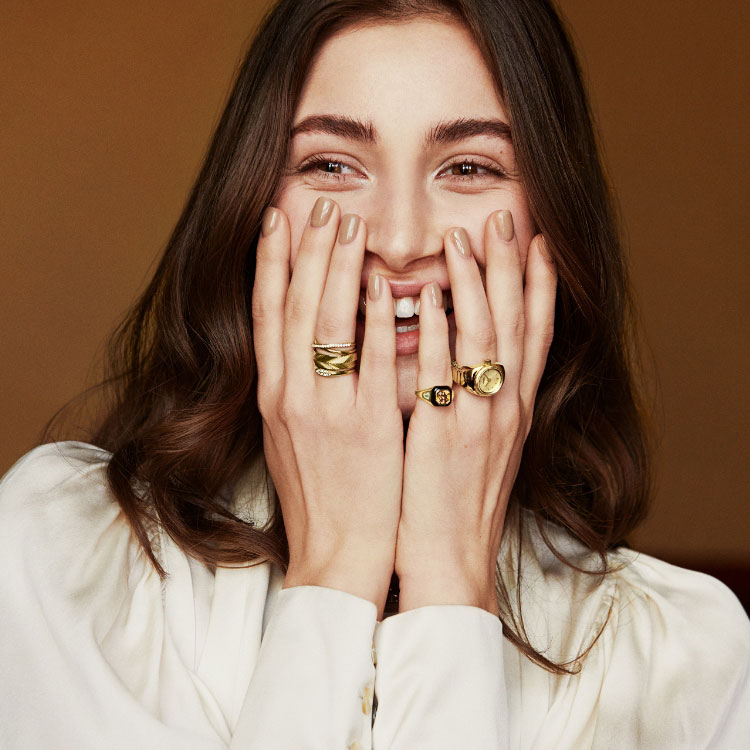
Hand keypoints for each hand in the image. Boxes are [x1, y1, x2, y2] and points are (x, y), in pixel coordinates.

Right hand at [252, 198, 402, 617]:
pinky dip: (378, 320)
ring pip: (327, 324)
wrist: (337, 553)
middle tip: (324, 204)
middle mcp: (292, 395)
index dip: (271, 262)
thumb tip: (305, 342)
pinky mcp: (369, 427)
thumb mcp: (291, 436)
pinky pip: (374, 362)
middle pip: (295, 306)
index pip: (266, 314)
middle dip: (308, 250)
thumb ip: (297, 387)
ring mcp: (328, 410)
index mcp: (273, 396)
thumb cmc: (319, 495)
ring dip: (338, 269)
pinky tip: (388, 284)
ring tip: (352, 224)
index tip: (278, 219)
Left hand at [395, 209, 556, 614]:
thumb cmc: (458, 503)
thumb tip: (467, 361)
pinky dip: (439, 332)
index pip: (535, 336)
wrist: (448, 560)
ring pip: (483, 339)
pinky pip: (443, 374)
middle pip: (515, 325)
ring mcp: (477, 421)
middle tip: (506, 218)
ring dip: (474, 285)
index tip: (540, 243)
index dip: (541, 287)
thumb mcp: (482, 447)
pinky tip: (428, 296)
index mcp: (514, 410)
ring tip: (463, 238)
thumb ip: (480, 400)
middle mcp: (505, 409)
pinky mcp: (443, 436)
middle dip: (512, 268)